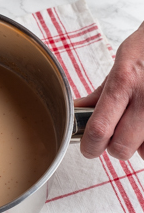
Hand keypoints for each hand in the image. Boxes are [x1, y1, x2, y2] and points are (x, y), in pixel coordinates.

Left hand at [75, 21, 143, 160]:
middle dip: (113, 148)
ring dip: (138, 147)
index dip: (90, 146)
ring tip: (136, 129)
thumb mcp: (120, 64)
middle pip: (121, 148)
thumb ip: (100, 94)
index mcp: (124, 81)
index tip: (88, 148)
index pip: (99, 129)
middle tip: (114, 136)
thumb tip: (75, 112)